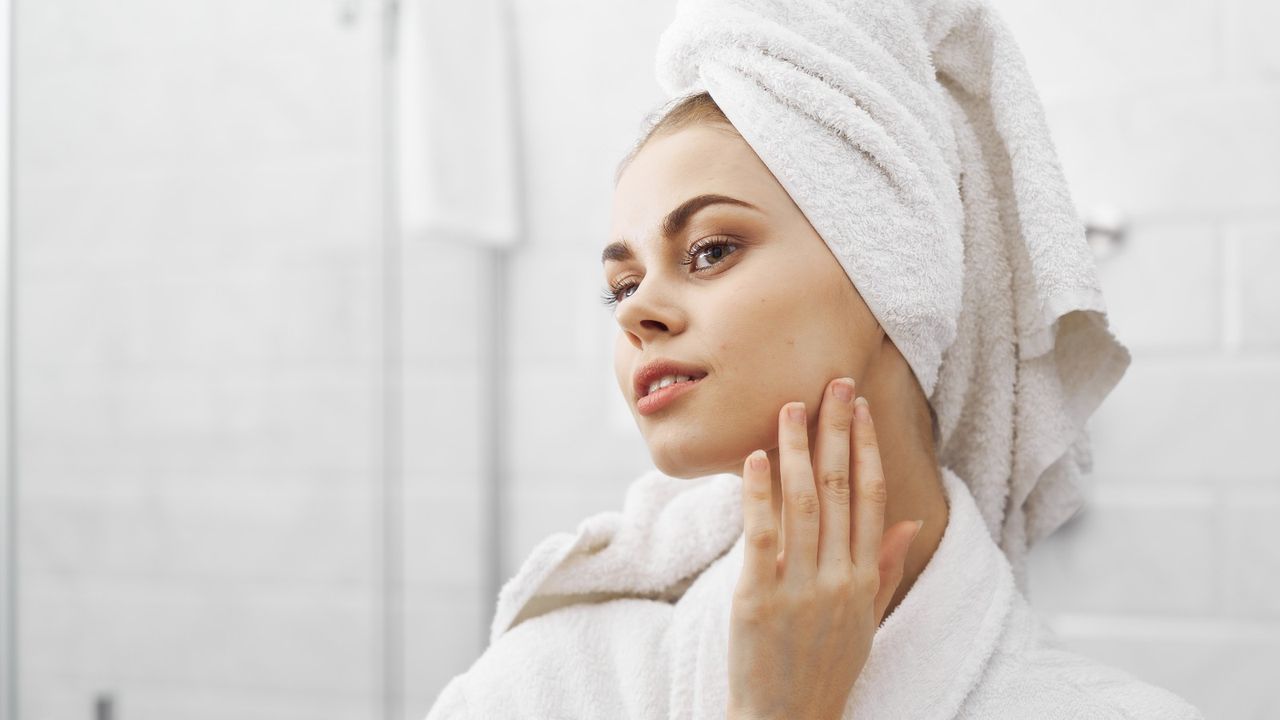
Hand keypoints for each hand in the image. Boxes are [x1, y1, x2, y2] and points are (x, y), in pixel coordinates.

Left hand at [726, 378, 923, 719]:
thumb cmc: (824, 668)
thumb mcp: (867, 621)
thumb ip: (886, 568)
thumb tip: (912, 523)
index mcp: (864, 580)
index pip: (872, 499)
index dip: (867, 449)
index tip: (859, 409)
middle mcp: (838, 578)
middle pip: (842, 489)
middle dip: (837, 431)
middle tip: (832, 384)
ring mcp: (799, 588)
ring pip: (803, 503)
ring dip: (796, 449)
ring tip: (790, 407)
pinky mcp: (757, 599)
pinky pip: (762, 535)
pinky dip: (759, 493)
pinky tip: (756, 457)